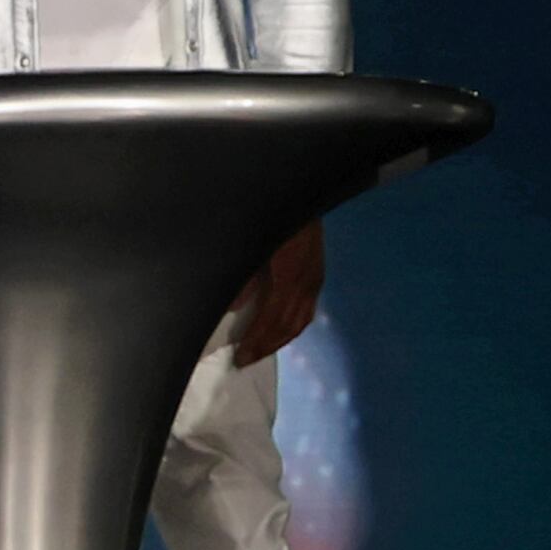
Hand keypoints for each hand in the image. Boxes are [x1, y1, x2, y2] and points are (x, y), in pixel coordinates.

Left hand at [224, 222, 327, 366]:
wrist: (302, 188)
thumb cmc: (271, 212)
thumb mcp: (253, 244)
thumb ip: (244, 276)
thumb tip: (232, 307)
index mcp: (290, 275)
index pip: (272, 319)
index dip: (256, 341)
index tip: (239, 358)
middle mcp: (307, 280)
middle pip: (289, 325)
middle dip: (267, 346)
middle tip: (245, 361)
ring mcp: (315, 277)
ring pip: (301, 319)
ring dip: (281, 339)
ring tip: (261, 351)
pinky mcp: (317, 271)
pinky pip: (308, 308)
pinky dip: (293, 325)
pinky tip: (280, 329)